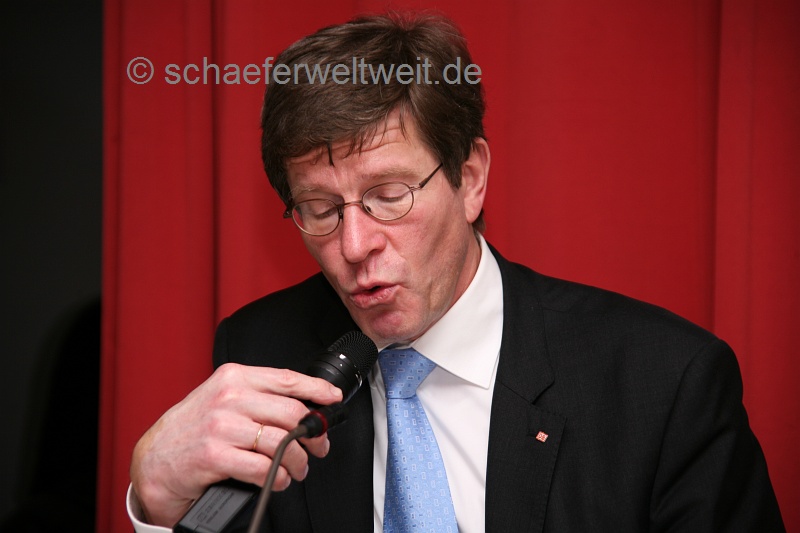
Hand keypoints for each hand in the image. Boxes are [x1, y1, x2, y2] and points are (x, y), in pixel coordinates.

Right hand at [129, 363, 342, 526]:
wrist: (154, 459)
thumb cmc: (193, 429)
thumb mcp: (224, 399)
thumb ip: (258, 398)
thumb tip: (305, 405)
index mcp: (234, 377)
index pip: (287, 378)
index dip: (317, 390)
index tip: (333, 398)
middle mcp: (228, 396)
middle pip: (291, 412)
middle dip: (313, 434)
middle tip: (317, 447)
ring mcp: (220, 425)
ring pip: (281, 442)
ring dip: (298, 461)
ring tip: (297, 469)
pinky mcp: (213, 455)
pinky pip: (263, 468)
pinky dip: (278, 479)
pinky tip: (277, 480)